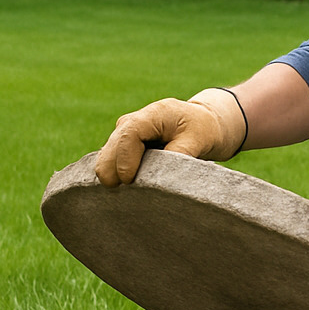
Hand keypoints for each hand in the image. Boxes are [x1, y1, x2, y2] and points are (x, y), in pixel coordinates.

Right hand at [93, 88, 246, 186]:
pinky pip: (111, 161)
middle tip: (122, 194)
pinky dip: (115, 174)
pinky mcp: (122, 145)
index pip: (129, 134)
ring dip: (112, 174)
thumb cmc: (202, 130)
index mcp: (152, 115)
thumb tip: (161, 178)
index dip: (124, 158)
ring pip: (106, 156)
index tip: (128, 181)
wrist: (201, 123)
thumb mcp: (198, 140)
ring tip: (127, 194)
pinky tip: (124, 189)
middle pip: (111, 146)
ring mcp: (124, 133)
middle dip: (111, 171)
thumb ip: (179, 154)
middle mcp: (132, 121)